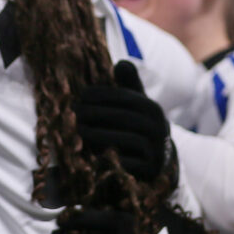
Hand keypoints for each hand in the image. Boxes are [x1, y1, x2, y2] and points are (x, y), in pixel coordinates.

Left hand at [76, 60, 169, 182]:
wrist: (156, 160)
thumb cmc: (137, 126)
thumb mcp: (136, 104)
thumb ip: (128, 84)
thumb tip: (121, 63)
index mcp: (152, 109)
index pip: (126, 97)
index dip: (103, 94)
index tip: (81, 95)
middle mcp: (158, 128)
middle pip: (125, 117)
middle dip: (96, 113)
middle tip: (74, 112)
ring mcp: (156, 150)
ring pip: (128, 139)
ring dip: (100, 134)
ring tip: (79, 130)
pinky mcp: (150, 170)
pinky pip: (129, 164)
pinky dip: (111, 158)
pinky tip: (91, 153)